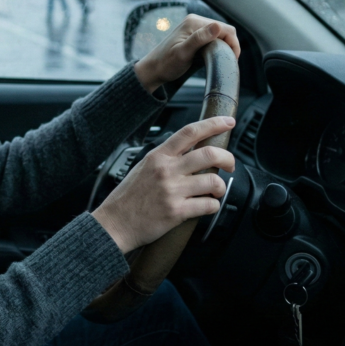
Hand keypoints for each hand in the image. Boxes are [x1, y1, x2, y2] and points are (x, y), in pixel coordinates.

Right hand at [91, 117, 234, 253]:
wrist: (114, 224)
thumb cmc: (127, 198)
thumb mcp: (143, 168)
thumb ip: (166, 159)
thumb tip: (191, 152)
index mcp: (158, 156)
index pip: (190, 132)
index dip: (213, 124)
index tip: (227, 122)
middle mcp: (166, 170)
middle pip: (209, 154)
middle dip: (228, 159)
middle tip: (230, 165)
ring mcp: (172, 191)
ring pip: (214, 181)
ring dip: (221, 187)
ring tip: (215, 192)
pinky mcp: (177, 212)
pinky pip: (209, 205)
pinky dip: (213, 206)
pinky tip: (206, 206)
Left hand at [134, 14, 239, 93]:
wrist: (152, 70)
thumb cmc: (166, 63)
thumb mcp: (183, 53)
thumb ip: (199, 39)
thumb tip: (217, 26)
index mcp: (194, 22)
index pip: (224, 28)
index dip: (233, 43)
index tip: (233, 59)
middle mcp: (195, 21)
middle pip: (224, 30)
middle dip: (230, 45)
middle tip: (229, 62)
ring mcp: (195, 28)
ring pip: (220, 35)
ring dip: (225, 46)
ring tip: (223, 61)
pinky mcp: (195, 36)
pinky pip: (213, 39)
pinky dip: (218, 47)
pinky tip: (216, 57)